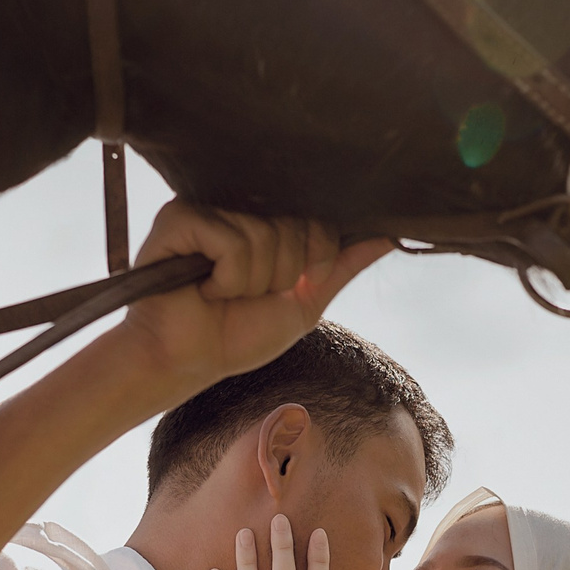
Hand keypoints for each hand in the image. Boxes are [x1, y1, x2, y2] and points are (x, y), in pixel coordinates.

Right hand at [119, 203, 391, 395]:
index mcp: (268, 223)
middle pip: (294, 228)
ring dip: (249, 283)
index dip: (313, 263)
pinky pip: (231, 241)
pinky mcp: (179, 218)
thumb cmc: (236, 335)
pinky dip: (226, 277)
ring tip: (219, 293)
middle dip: (279, 277)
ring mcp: (207, 209)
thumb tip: (390, 236)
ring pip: (264, 238)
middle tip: (244, 294)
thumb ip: (342, 266)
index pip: (319, 223)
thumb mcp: (304, 303)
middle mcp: (239, 208)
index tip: (283, 290)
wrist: (185, 360)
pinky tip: (203, 287)